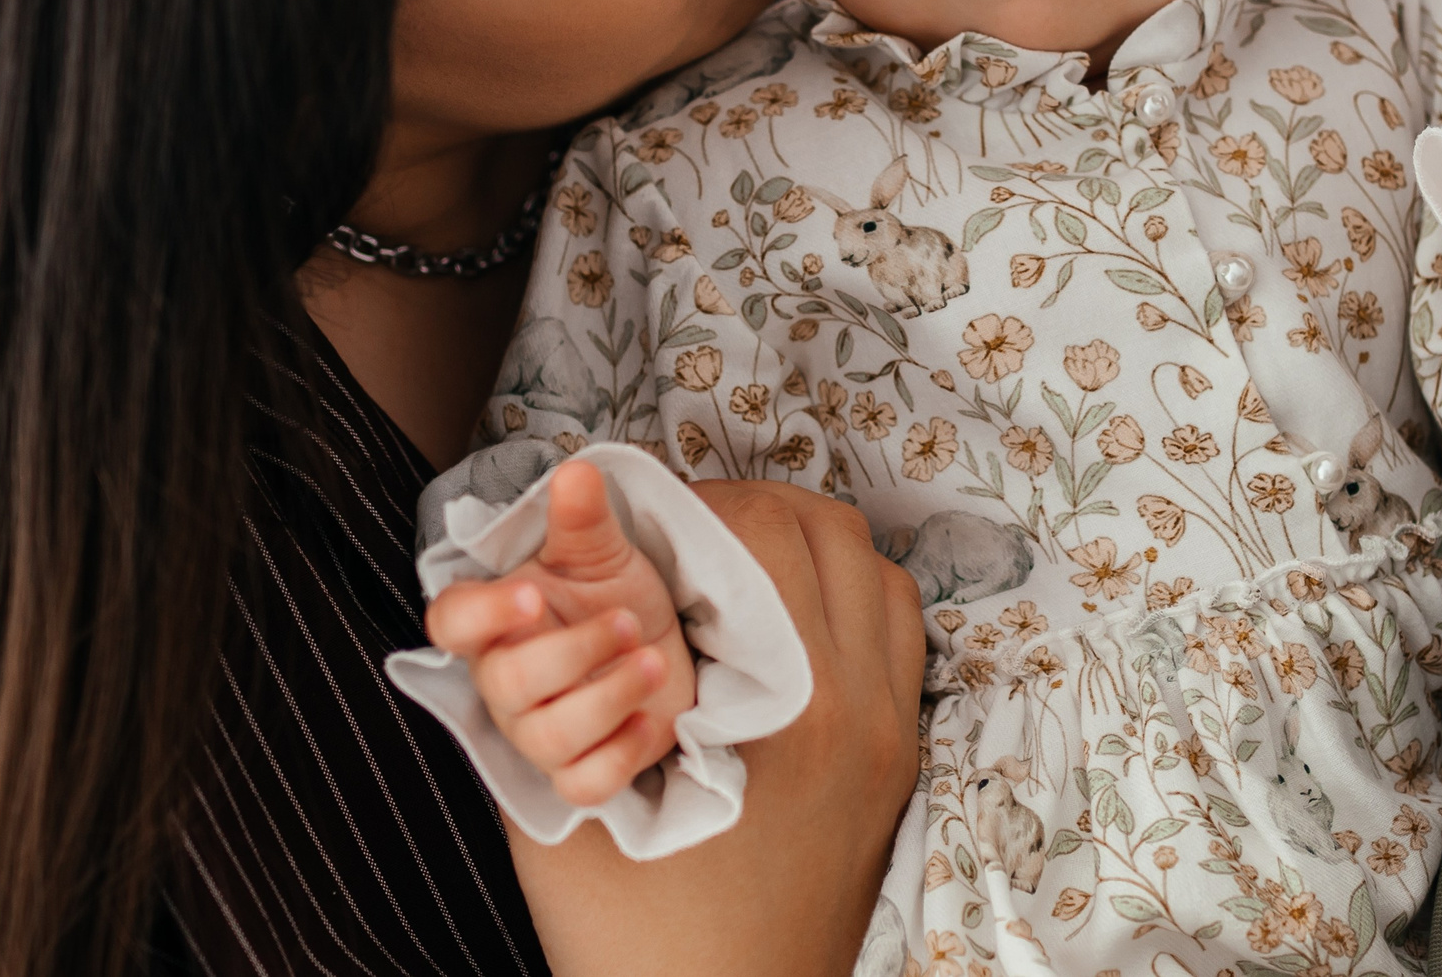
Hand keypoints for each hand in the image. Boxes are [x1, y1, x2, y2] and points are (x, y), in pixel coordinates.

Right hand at [425, 462, 696, 802]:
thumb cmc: (609, 593)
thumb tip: (578, 470)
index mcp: (496, 622)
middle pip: (508, 683)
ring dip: (608, 698)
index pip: (450, 623)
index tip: (531, 595)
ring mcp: (540, 732)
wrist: (659, 639)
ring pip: (550, 737)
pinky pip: (584, 785)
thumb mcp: (600, 550)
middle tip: (629, 621)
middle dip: (575, 652)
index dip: (482, 616)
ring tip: (652, 661)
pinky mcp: (583, 767)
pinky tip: (651, 719)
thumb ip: (583, 517)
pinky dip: (620, 755)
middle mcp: (506, 683)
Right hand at [507, 482, 922, 976]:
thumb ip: (550, 684)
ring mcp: (893, 735)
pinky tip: (777, 630)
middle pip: (831, 532)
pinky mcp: (899, 762)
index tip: (640, 525)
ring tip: (726, 574)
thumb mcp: (568, 803)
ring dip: (805, 549)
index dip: (694, 507)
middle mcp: (863, 710)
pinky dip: (846, 602)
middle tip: (677, 540)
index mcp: (791, 709)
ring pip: (877, 574)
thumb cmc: (640, 938)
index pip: (768, 533)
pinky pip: (897, 634)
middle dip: (748, 513)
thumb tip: (541, 578)